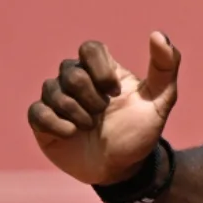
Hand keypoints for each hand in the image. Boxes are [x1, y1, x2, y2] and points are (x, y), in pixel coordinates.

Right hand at [27, 32, 180, 185]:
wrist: (122, 169)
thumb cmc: (140, 132)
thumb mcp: (161, 101)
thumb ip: (165, 67)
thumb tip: (157, 34)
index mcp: (103, 70)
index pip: (90, 48)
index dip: (99, 69)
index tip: (114, 91)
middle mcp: (77, 80)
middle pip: (70, 72)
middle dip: (91, 98)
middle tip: (103, 114)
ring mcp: (58, 99)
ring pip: (51, 89)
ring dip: (76, 113)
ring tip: (90, 127)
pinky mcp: (43, 121)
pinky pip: (37, 112)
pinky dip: (56, 124)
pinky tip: (71, 134)